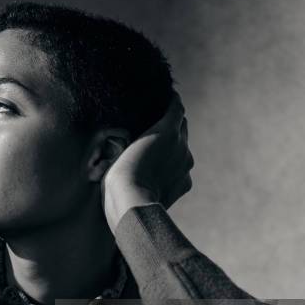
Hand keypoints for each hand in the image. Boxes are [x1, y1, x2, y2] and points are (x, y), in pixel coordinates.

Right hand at [102, 92, 193, 232]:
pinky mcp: (186, 183)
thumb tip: (130, 143)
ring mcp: (186, 164)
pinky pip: (181, 171)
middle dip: (174, 124)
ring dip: (172, 150)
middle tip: (159, 128)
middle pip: (183, 127)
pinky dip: (173, 170)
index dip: (173, 102)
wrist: (132, 205)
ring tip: (155, 157)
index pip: (177, 108)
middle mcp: (182, 144)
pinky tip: (158, 178)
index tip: (168, 99)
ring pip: (182, 150)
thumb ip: (135, 140)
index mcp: (166, 130)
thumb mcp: (119, 150)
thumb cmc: (118, 175)